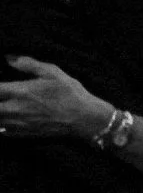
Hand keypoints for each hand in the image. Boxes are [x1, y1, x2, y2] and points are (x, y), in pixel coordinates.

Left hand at [0, 56, 114, 138]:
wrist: (84, 119)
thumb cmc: (71, 94)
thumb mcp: (53, 73)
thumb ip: (29, 64)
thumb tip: (9, 58)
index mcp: (20, 91)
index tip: (1, 86)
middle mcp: (15, 108)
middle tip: (3, 96)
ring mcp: (18, 123)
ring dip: (0, 112)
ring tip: (5, 106)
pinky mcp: (23, 134)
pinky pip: (3, 131)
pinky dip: (2, 125)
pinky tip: (8, 119)